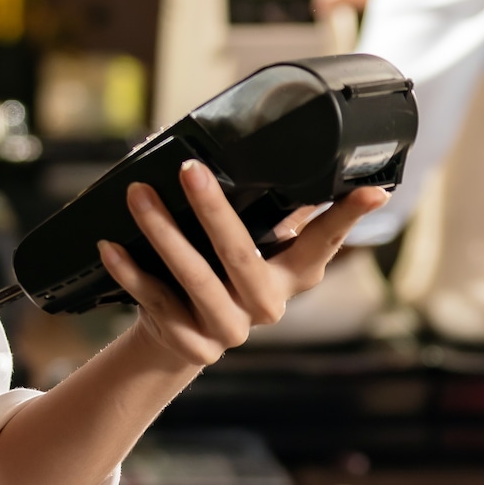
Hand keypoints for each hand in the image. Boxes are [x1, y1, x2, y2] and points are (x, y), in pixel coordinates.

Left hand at [98, 161, 388, 367]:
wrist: (178, 338)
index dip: (348, 217)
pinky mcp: (192, 346)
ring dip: (164, 234)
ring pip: (195, 280)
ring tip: (139, 196)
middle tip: (190, 169)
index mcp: (292, 274)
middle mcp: (267, 303)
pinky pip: (156, 302)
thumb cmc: (219, 271)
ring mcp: (230, 329)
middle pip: (242, 256)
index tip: (373, 190)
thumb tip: (253, 138)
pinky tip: (110, 245)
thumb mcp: (249, 243)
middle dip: (214, 210)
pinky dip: (131, 272)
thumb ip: (263, 204)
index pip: (325, 242)